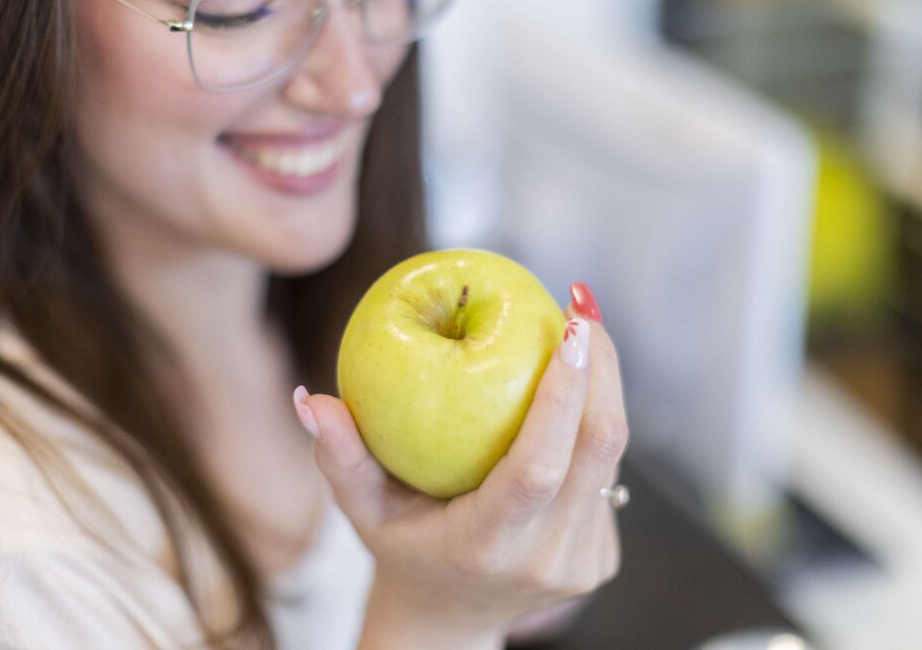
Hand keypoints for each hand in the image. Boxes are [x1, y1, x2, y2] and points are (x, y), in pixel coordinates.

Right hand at [293, 283, 627, 643]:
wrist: (448, 621)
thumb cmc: (401, 549)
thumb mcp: (362, 510)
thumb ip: (339, 457)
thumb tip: (310, 398)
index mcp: (486, 545)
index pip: (537, 466)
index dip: (563, 394)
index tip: (572, 326)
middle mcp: (545, 559)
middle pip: (599, 448)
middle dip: (603, 367)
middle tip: (581, 304)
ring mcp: (581, 562)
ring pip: (611, 457)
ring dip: (603, 388)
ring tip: (581, 333)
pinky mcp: (600, 558)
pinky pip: (607, 475)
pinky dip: (593, 424)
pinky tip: (576, 390)